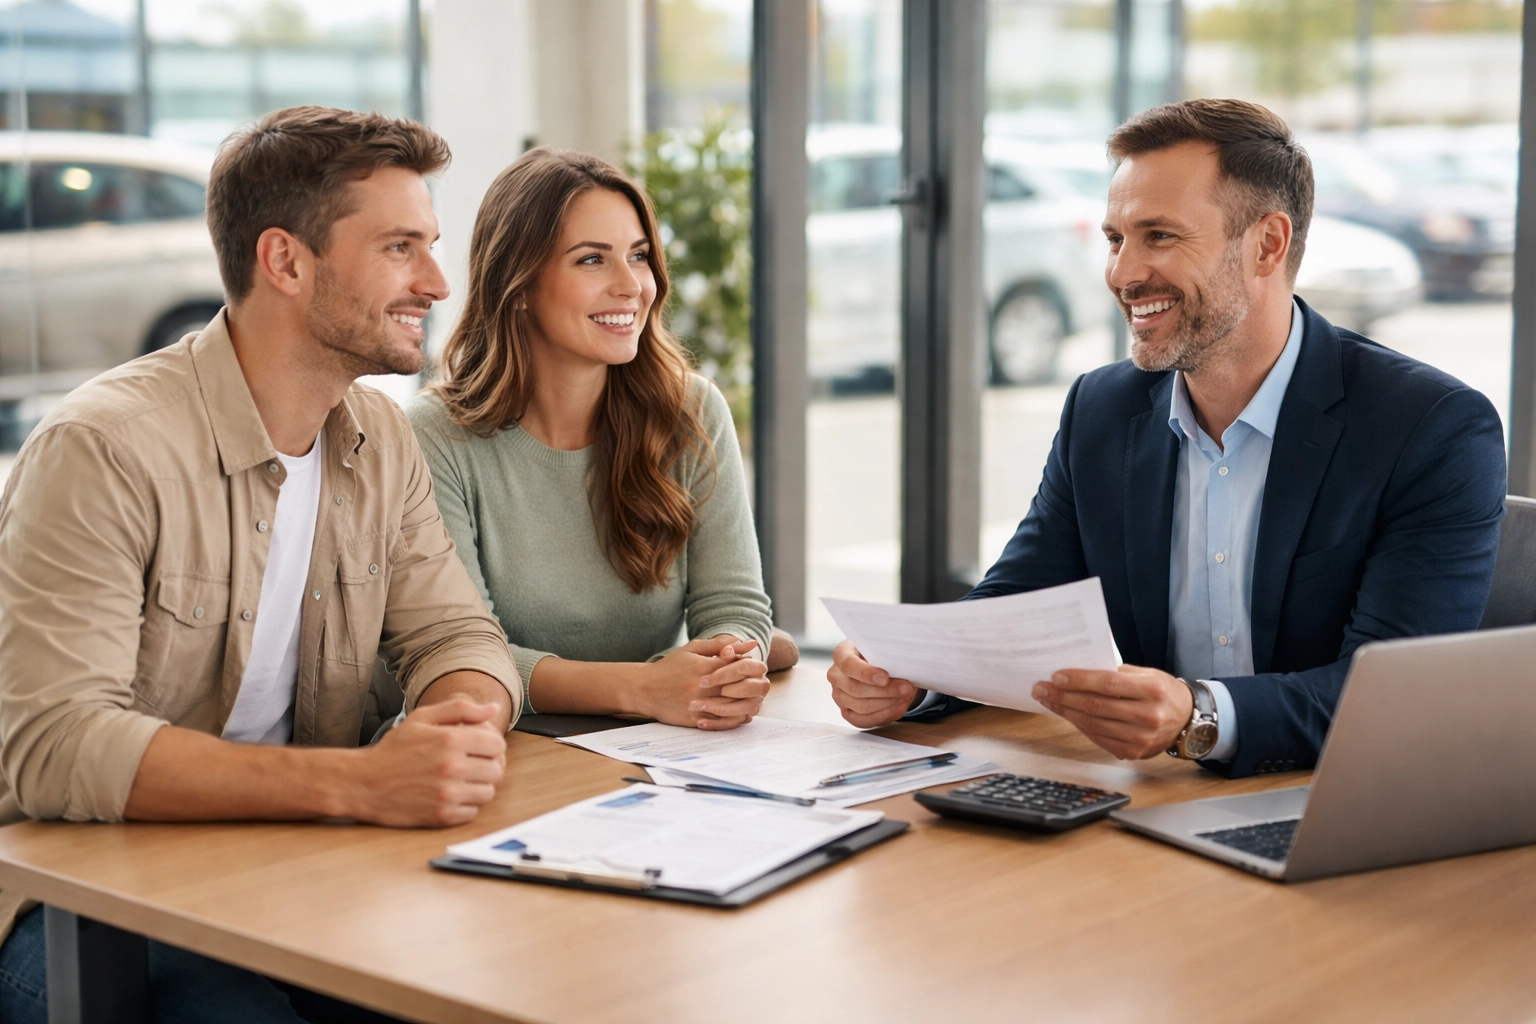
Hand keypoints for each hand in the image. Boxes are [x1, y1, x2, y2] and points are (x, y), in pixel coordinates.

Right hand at [347, 697, 507, 826]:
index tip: (479, 748)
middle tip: (472, 765)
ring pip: (488, 792)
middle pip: (496, 770)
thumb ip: (460, 710)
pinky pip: (472, 812)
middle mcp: (452, 767)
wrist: (363, 783)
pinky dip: (466, 805)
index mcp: (451, 739)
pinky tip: (451, 795)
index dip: (491, 745)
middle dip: (487, 766)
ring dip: (479, 786)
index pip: (497, 744)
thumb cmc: (393, 749)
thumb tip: (493, 709)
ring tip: (461, 780)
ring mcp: (448, 794)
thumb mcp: (422, 719)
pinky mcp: (442, 816)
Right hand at [631, 637, 769, 729]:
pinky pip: (722, 723)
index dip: (750, 668)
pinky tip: (740, 713)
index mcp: (704, 666)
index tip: (753, 669)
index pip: (739, 666)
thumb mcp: (693, 648)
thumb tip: (750, 644)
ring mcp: (699, 705)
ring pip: (735, 707)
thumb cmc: (670, 667)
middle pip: (741, 687)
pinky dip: (736, 719)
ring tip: (752, 699)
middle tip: (757, 685)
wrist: (644, 689)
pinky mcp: (695, 720)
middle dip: (753, 686)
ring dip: (748, 703)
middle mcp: (703, 686)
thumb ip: (721, 644)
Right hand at [828, 639, 916, 727]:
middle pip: (856, 689)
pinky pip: (863, 720)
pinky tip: (898, 707)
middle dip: (885, 691)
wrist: (880, 666)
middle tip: (906, 688)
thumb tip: (900, 666)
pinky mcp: (847, 712)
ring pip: (861, 706)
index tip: (885, 678)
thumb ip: (886, 655)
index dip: (867, 673)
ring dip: (887, 704)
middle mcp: (836, 675)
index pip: (849, 665)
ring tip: (905, 697)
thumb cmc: (881, 655)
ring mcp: (839, 695)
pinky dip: (883, 715)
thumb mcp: (882, 648)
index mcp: (841, 653)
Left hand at [1031, 665, 1192, 759]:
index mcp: (1152, 691)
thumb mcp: (1147, 674)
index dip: (1079, 680)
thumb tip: (1078, 671)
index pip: (1108, 684)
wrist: (1187, 720)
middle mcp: (1148, 716)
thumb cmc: (1162, 692)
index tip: (1056, 676)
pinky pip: (1097, 738)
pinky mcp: (1132, 753)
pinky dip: (1079, 725)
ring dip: (1065, 711)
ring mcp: (1140, 738)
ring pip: (1093, 724)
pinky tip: (1066, 714)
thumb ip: (1117, 673)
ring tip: (1047, 700)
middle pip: (1096, 706)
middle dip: (1063, 696)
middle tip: (1041, 688)